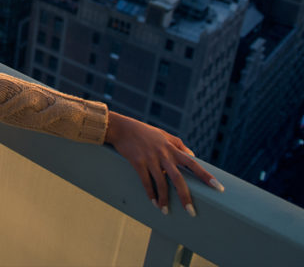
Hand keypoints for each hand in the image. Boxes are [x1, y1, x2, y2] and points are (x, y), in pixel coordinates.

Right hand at [105, 110, 223, 215]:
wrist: (121, 128)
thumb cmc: (143, 131)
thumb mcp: (163, 134)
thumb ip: (178, 144)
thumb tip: (192, 155)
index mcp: (172, 148)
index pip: (193, 163)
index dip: (206, 175)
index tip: (218, 187)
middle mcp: (163, 154)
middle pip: (178, 178)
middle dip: (185, 196)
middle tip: (192, 212)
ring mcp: (150, 158)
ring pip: (161, 183)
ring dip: (164, 199)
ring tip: (165, 211)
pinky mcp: (137, 162)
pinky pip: (146, 181)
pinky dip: (150, 193)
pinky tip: (154, 202)